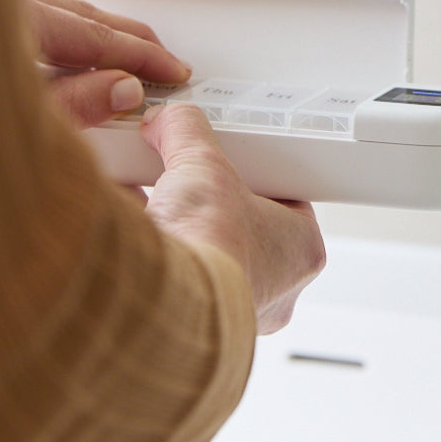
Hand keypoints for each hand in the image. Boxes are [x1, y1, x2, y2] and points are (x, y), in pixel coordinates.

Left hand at [21, 0, 190, 128]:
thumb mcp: (15, 124)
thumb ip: (74, 104)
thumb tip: (124, 90)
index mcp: (16, 15)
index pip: (96, 36)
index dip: (142, 56)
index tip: (172, 71)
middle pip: (79, 12)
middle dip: (126, 39)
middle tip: (161, 63)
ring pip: (52, 2)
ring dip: (93, 27)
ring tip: (121, 52)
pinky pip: (25, 3)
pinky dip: (57, 19)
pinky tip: (63, 40)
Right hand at [141, 103, 325, 333]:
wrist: (162, 299)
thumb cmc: (208, 243)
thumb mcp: (200, 163)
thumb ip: (186, 131)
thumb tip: (169, 119)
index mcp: (303, 250)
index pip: (291, 204)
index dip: (261, 181)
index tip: (241, 167)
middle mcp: (276, 289)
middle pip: (249, 231)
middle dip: (220, 209)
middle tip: (199, 185)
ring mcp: (236, 311)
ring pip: (215, 259)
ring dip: (190, 235)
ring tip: (166, 207)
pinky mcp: (193, 322)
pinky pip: (181, 280)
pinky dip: (160, 256)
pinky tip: (137, 232)